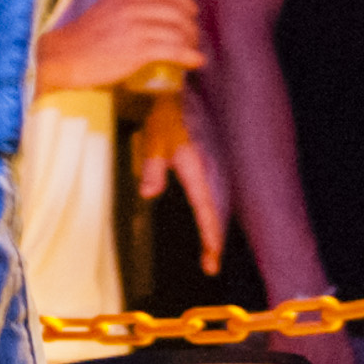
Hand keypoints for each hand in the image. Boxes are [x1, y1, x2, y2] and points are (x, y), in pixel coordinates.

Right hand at [33, 0, 204, 97]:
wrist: (64, 57)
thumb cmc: (83, 38)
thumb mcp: (105, 9)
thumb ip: (126, 7)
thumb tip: (153, 16)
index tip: (191, 11)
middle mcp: (132, 6)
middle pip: (176, 10)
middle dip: (190, 25)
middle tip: (192, 36)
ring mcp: (136, 27)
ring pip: (178, 31)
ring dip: (191, 42)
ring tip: (192, 51)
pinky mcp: (138, 50)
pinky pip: (174, 50)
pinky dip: (190, 56)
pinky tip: (196, 62)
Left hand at [162, 119, 232, 263]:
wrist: (174, 97)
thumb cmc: (163, 118)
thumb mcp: (153, 140)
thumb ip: (152, 166)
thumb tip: (149, 193)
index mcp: (195, 167)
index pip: (205, 206)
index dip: (209, 232)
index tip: (211, 256)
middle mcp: (206, 171)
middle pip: (213, 211)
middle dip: (213, 238)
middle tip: (210, 266)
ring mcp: (208, 169)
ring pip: (214, 204)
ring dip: (212, 228)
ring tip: (210, 254)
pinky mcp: (205, 167)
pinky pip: (210, 195)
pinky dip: (210, 213)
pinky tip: (208, 225)